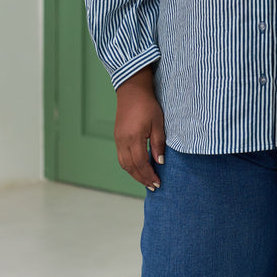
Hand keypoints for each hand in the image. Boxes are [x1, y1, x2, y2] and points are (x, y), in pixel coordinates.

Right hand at [114, 66, 164, 190]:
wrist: (132, 90)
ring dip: (134, 174)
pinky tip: (138, 167)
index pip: (140, 163)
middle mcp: (123, 141)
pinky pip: (121, 157)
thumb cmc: (147, 104)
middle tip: (153, 186)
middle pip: (130, 167)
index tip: (158, 183)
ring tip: (146, 180)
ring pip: (124, 164)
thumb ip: (158, 143)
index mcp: (134, 137)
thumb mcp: (158, 123)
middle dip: (142, 178)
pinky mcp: (117, 136)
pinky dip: (129, 165)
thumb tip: (159, 162)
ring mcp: (118, 139)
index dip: (149, 175)